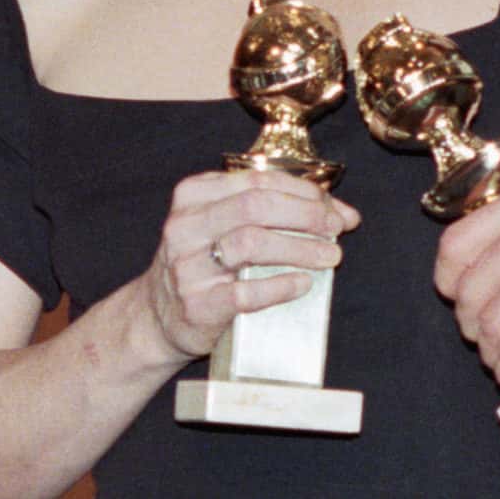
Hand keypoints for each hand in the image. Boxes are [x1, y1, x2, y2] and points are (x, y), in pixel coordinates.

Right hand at [142, 168, 362, 363]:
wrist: (156, 317)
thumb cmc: (204, 263)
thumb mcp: (225, 225)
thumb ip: (275, 210)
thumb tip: (342, 214)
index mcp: (194, 195)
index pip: (259, 181)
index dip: (305, 192)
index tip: (336, 210)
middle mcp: (185, 226)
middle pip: (256, 206)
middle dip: (306, 215)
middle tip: (336, 229)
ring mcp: (187, 266)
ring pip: (251, 243)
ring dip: (299, 248)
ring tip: (330, 257)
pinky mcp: (197, 305)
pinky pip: (244, 292)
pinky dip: (280, 286)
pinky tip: (303, 284)